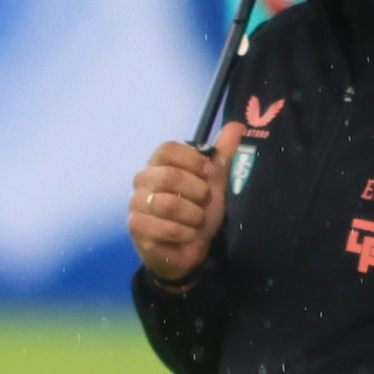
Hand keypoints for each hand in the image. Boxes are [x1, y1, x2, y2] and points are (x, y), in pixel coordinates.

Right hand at [128, 127, 233, 284]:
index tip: (210, 173)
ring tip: (196, 222)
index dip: (193, 160)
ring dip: (193, 217)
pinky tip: (186, 235)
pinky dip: (184, 234)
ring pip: (168, 204)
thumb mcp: (214, 182)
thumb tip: (237, 126)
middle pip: (169, 176)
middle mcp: (142, 180)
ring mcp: (136, 203)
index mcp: (159, 163)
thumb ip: (222, 155)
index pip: (168, 149)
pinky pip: (165, 228)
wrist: (190, 247)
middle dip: (197, 193)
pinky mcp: (136, 227)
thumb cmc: (198, 210)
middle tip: (204, 203)